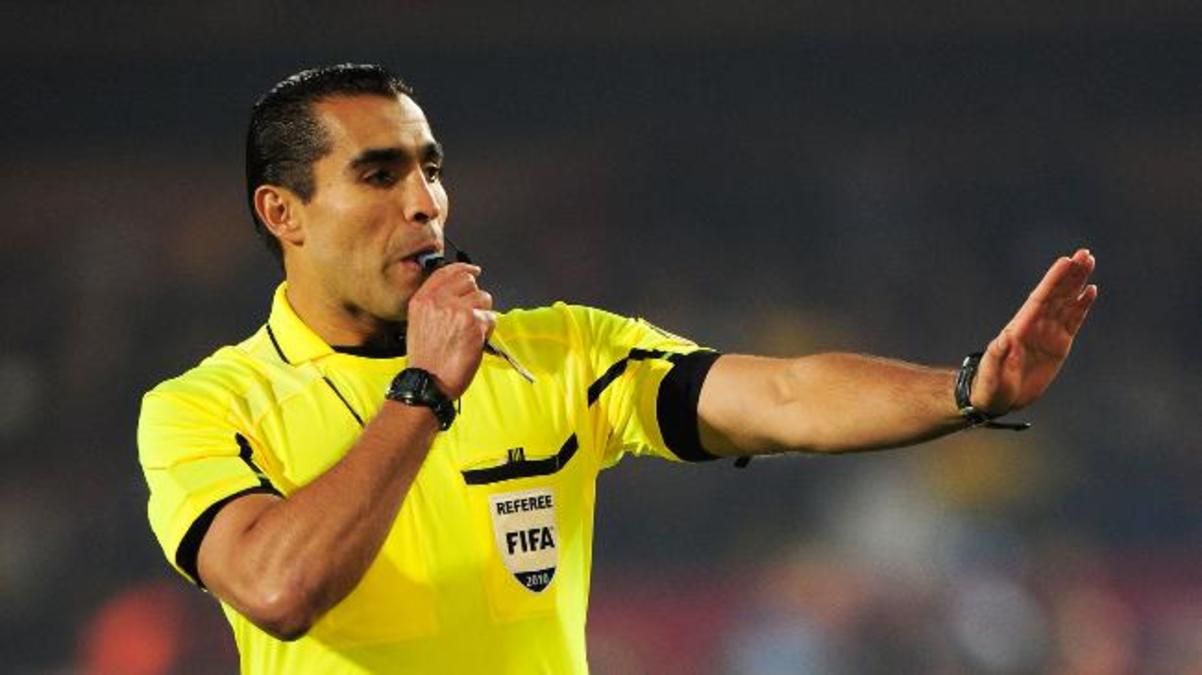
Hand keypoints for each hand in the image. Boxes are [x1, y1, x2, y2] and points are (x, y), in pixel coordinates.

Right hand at [405, 263, 495, 398]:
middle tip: (470, 316)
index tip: (473, 270)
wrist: (428, 382)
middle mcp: (438, 300)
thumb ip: (435, 304)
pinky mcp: (473, 322)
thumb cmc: (425, 360)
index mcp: (422, 300)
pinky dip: (488, 330)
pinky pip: (491, 317)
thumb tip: (457, 292)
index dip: (463, 268)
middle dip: (475, 297)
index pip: (446, 271)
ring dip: (483, 314)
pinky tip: (475, 342)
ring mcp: (457, 309)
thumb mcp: (419, 323)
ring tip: (470, 333)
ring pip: (484, 298)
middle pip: (469, 282)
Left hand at [971, 248, 1097, 414]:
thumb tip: (1004, 339)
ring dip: (1078, 283)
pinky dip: (1082, 306)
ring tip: (1089, 261)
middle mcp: (1035, 326)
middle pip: (1056, 295)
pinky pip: (1073, 321)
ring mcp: (1047, 334)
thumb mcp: (991, 375)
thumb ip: (996, 357)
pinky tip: (1091, 291)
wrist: (997, 398)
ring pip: (1066, 303)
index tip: (1065, 262)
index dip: (1053, 280)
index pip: (1040, 299)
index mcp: (1020, 329)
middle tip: (1084, 253)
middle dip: (1070, 275)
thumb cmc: (990, 387)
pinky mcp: (1058, 345)